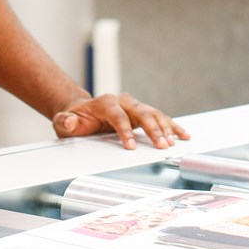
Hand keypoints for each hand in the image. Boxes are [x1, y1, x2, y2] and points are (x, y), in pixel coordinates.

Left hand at [52, 93, 189, 149]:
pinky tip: (183, 135)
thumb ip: (65, 122)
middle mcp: (122, 101)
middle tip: (162, 145)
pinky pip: (160, 117)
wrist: (82, 112)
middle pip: (141, 112)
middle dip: (152, 129)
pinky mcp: (142, 113)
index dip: (125, 131)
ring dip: (165, 128)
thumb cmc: (75, 120)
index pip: (118, 116)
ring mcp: (134, 106)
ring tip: (173, 143)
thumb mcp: (65, 122)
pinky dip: (172, 126)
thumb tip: (71, 121)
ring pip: (153, 114)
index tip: (130, 146)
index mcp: (105, 103)